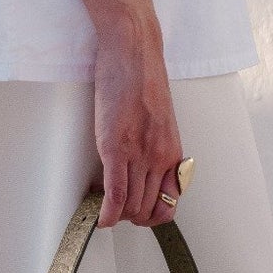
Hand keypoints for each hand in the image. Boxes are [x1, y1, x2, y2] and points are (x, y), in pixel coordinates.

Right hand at [92, 19, 184, 227]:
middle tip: (113, 206)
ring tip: (103, 203)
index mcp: (172, 154)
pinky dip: (107, 213)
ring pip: (131, 207)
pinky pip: (115, 194)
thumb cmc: (144, 80)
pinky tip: (99, 218)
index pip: (168, 205)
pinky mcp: (116, 147)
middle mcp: (160, 158)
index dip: (150, 217)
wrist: (134, 53)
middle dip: (129, 217)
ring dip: (115, 215)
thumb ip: (157, 149)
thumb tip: (145, 171)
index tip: (136, 210)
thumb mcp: (161, 123)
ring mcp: (139, 154)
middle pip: (146, 210)